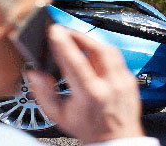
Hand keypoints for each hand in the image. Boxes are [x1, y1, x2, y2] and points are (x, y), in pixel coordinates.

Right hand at [26, 24, 143, 143]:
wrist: (116, 139)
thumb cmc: (89, 129)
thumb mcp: (60, 116)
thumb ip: (44, 94)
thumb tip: (35, 74)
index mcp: (90, 95)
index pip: (75, 62)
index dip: (63, 44)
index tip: (55, 31)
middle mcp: (110, 85)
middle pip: (97, 49)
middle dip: (78, 36)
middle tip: (66, 32)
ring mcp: (123, 81)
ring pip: (109, 50)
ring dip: (92, 41)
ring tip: (79, 39)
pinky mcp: (130, 79)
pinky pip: (117, 58)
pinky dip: (104, 51)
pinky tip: (94, 53)